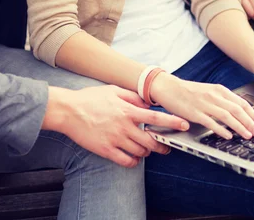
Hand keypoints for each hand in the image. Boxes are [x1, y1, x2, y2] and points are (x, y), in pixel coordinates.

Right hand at [44, 85, 188, 167]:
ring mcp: (115, 139)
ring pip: (140, 152)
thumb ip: (132, 97)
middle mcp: (124, 126)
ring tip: (147, 150)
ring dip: (147, 152)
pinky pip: (126, 161)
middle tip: (166, 147)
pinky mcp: (105, 150)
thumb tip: (147, 103)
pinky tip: (134, 158)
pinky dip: (133, 161)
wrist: (69, 111)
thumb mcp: (114, 91)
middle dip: (162, 145)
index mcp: (128, 110)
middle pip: (151, 140)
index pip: (156, 118)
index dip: (172, 122)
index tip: (184, 125)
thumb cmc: (91, 99)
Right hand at [151, 73, 253, 140]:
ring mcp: (204, 104)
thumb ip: (223, 100)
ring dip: (240, 127)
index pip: (242, 103)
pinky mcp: (195, 112)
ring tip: (248, 136)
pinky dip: (222, 130)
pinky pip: (211, 122)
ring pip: (227, 116)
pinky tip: (229, 136)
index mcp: (219, 90)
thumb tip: (239, 112)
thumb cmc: (189, 92)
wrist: (169, 88)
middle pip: (237, 110)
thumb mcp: (209, 92)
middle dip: (251, 122)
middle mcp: (214, 95)